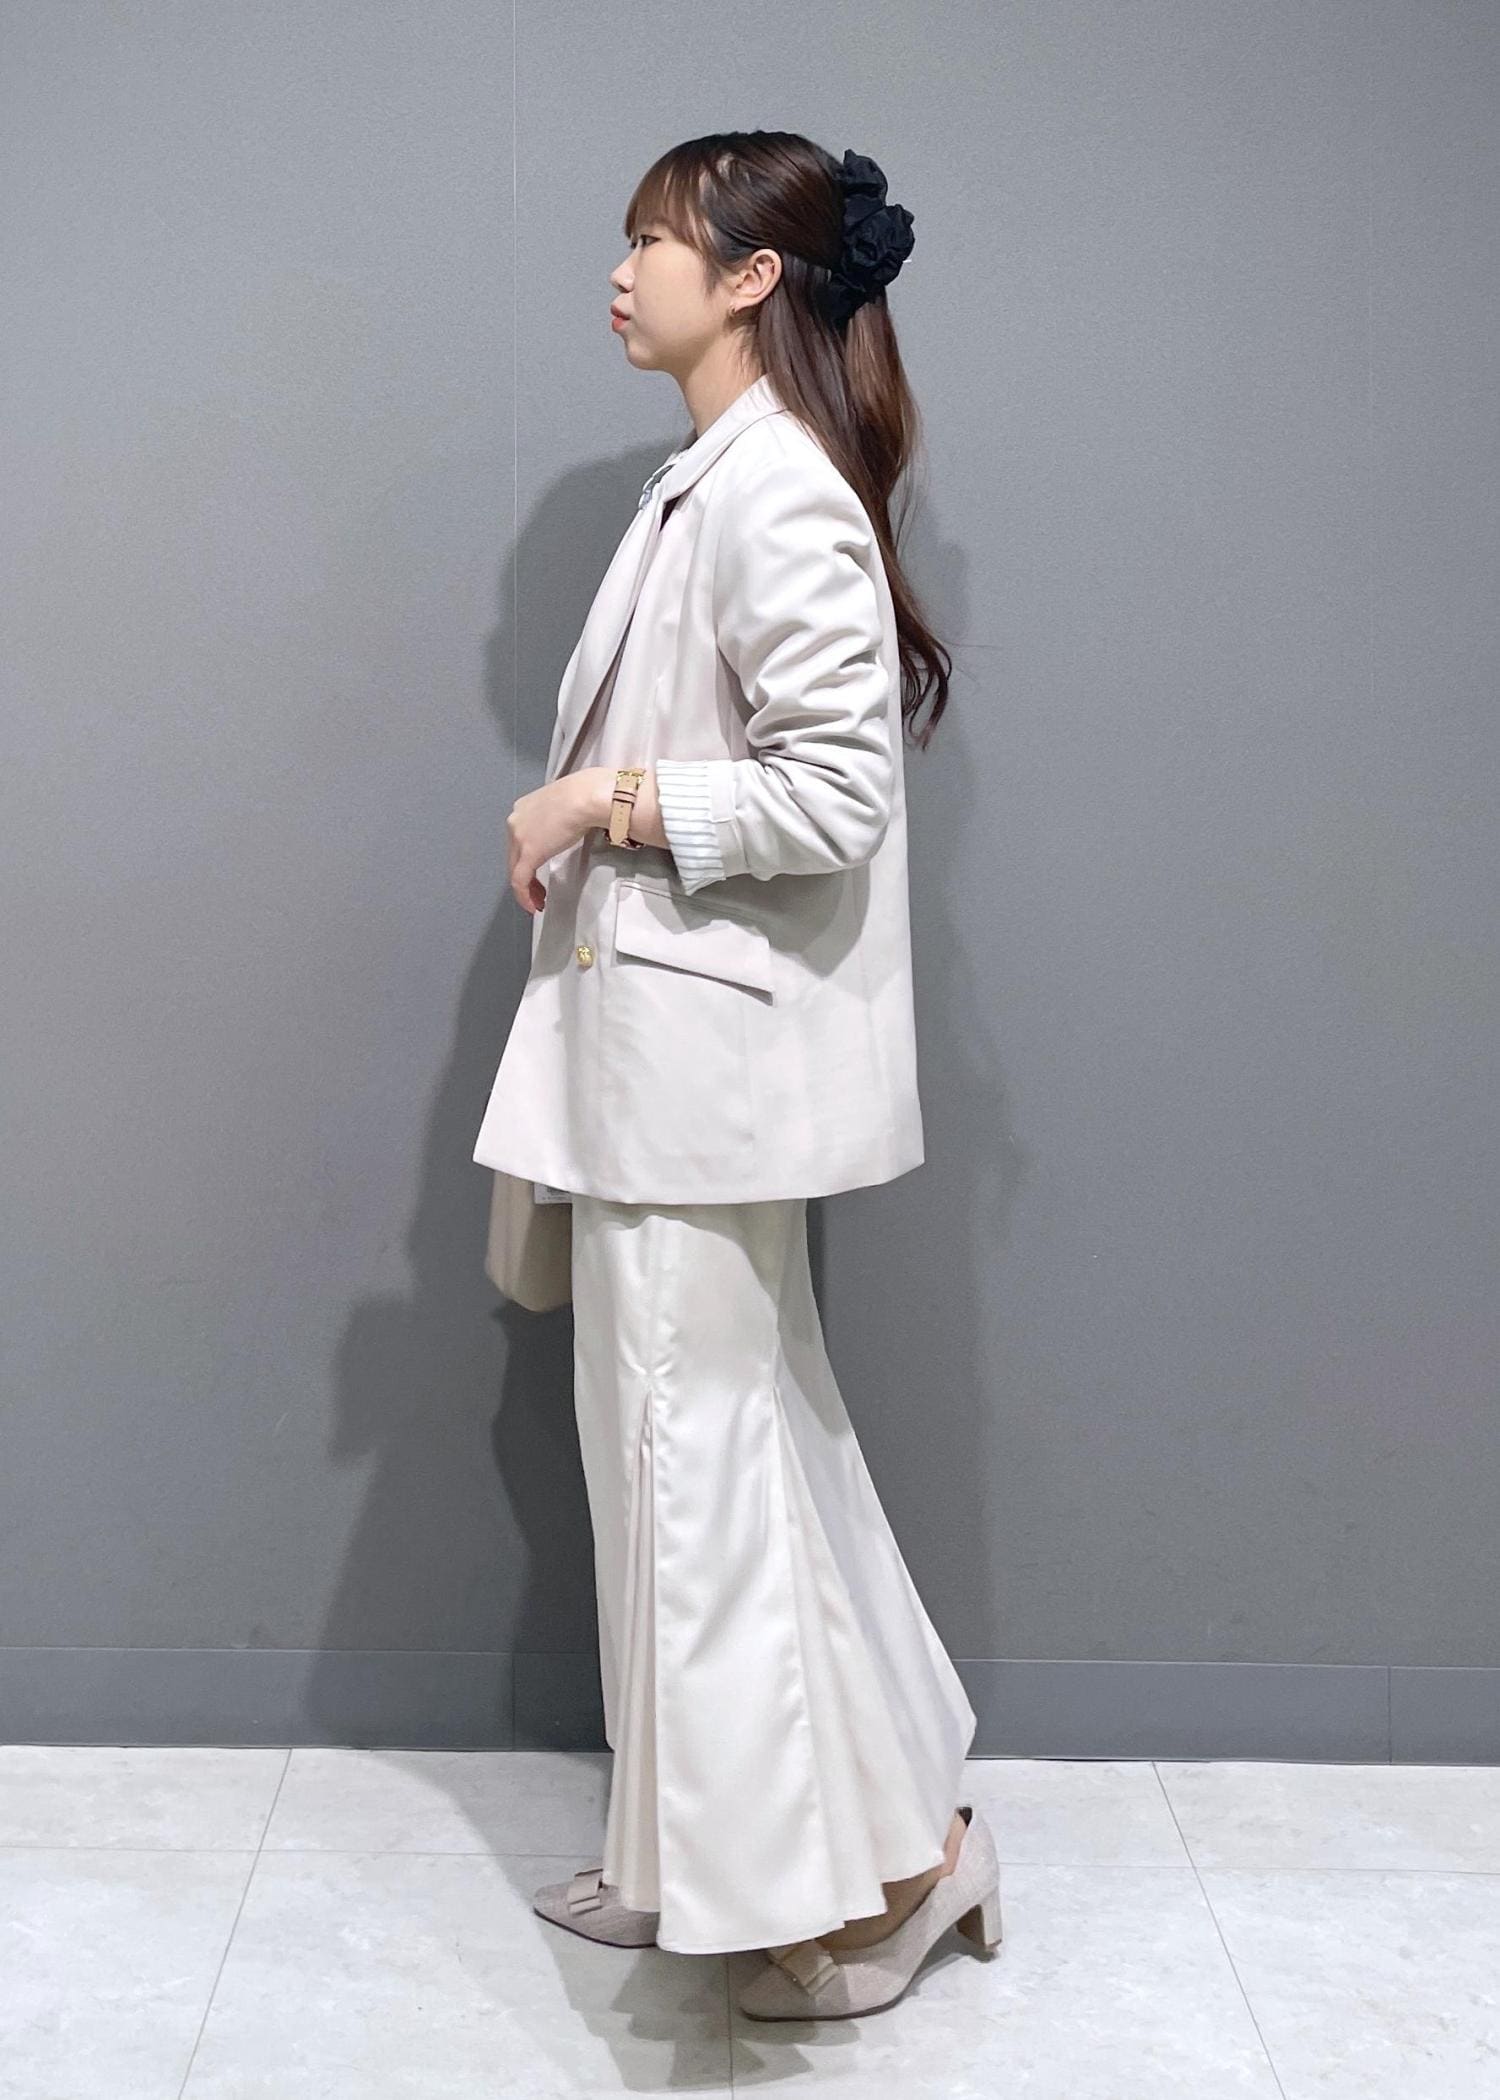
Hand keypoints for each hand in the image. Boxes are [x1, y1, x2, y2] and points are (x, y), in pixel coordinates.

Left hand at [506, 772, 606, 913]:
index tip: (539, 870)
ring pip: (516, 870)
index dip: (527, 858)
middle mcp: (515, 822)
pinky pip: (520, 881)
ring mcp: (519, 838)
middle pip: (515, 856)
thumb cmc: (584, 795)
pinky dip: (524, 896)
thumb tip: (569, 826)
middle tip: (538, 892)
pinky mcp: (528, 854)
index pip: (520, 839)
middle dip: (526, 877)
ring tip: (538, 901)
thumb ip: (559, 817)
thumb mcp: (564, 804)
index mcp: (523, 808)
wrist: (584, 797)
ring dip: (527, 889)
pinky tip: (533, 905)